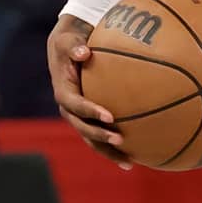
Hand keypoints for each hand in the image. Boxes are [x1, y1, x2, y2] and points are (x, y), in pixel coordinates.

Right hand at [46, 15, 131, 168]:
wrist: (67, 50)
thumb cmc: (71, 43)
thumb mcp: (68, 39)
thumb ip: (74, 46)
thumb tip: (84, 52)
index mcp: (63, 91)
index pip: (74, 105)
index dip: (89, 112)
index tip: (110, 116)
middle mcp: (69, 108)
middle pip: (82, 128)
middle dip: (99, 137)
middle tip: (120, 141)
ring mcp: (79, 116)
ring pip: (92, 139)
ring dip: (108, 152)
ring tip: (129, 163)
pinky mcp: (90, 119)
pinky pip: (103, 135)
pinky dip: (117, 147)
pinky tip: (138, 156)